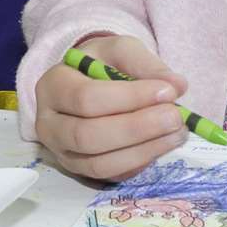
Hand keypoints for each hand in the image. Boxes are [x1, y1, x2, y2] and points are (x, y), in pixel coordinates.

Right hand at [34, 35, 190, 181]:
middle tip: (175, 117)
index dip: (130, 98)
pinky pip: (111, 176)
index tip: (168, 92)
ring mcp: (63, 153)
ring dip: (144, 150)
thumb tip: (177, 86)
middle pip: (88, 136)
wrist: (88, 83)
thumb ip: (146, 65)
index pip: (86, 98)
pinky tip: (163, 144)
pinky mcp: (82, 171)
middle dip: (137, 128)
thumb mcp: (121, 51)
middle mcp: (49, 124)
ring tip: (177, 132)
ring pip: (100, 163)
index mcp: (53, 86)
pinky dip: (140, 162)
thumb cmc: (101, 64)